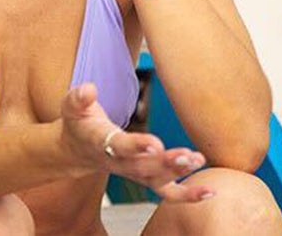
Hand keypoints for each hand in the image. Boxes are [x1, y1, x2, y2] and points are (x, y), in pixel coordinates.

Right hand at [59, 83, 215, 201]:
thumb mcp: (72, 106)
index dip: (137, 146)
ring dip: (179, 174)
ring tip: (198, 160)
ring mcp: (133, 173)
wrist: (77, 150)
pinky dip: (188, 194)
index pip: (120, 146)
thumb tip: (89, 88)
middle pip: (143, 168)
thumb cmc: (79, 123)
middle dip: (165, 164)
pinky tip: (209, 191)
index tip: (155, 144)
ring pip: (156, 181)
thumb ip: (79, 98)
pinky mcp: (145, 177)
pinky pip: (166, 191)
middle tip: (187, 156)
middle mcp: (118, 163)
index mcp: (101, 143)